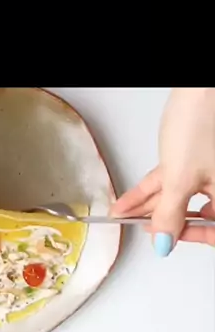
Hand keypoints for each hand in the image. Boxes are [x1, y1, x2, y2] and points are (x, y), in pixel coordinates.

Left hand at [112, 88, 214, 254]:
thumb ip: (171, 214)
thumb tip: (164, 243)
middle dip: (163, 222)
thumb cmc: (203, 124)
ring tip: (124, 214)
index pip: (214, 231)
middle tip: (141, 228)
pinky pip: (171, 182)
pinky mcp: (192, 159)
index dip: (189, 239)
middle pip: (194, 216)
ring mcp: (207, 173)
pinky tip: (128, 201)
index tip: (164, 241)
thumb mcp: (181, 178)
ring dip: (149, 207)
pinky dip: (150, 191)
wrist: (201, 88)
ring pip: (178, 198)